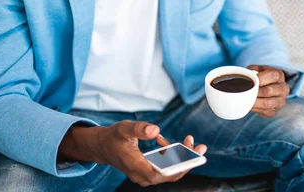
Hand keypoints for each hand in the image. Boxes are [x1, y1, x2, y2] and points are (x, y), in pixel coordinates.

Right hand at [59, 121, 206, 187]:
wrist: (104, 147)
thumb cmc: (114, 137)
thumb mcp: (124, 128)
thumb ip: (139, 128)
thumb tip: (155, 130)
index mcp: (134, 165)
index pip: (157, 174)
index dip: (176, 168)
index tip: (190, 156)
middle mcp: (141, 175)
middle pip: (169, 175)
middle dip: (187, 161)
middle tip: (199, 146)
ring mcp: (146, 175)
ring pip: (170, 172)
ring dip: (183, 158)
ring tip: (189, 141)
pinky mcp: (149, 172)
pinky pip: (167, 168)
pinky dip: (173, 156)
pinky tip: (166, 141)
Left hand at [247, 65, 288, 117]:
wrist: (266, 88)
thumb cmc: (260, 77)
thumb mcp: (256, 70)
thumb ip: (252, 71)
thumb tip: (246, 76)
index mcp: (279, 75)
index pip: (273, 76)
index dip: (260, 78)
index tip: (251, 80)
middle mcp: (283, 89)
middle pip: (269, 91)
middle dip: (255, 91)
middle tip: (245, 91)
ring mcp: (280, 101)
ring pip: (266, 103)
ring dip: (254, 102)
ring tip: (245, 99)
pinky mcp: (274, 111)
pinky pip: (264, 111)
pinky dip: (255, 109)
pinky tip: (249, 105)